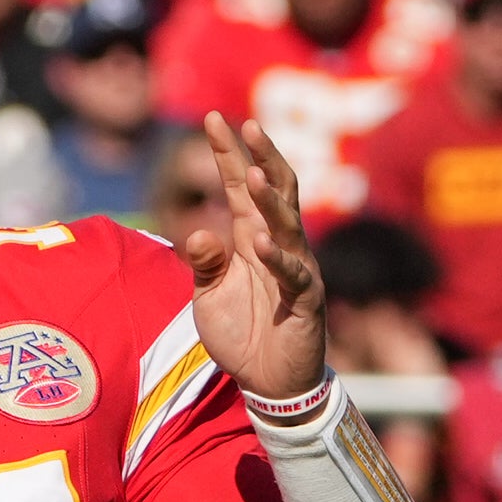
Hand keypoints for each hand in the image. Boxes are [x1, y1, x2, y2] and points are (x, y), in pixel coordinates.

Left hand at [185, 114, 326, 402]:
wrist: (270, 383)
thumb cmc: (243, 335)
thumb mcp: (210, 296)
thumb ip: (204, 263)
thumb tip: (196, 231)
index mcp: (251, 237)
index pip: (239, 186)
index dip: (228, 153)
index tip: (213, 119)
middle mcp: (277, 244)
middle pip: (275, 191)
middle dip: (261, 158)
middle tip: (247, 126)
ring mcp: (296, 268)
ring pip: (287, 225)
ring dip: (271, 202)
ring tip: (254, 175)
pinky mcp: (305, 299)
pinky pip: (292, 273)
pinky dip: (276, 258)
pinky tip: (260, 242)